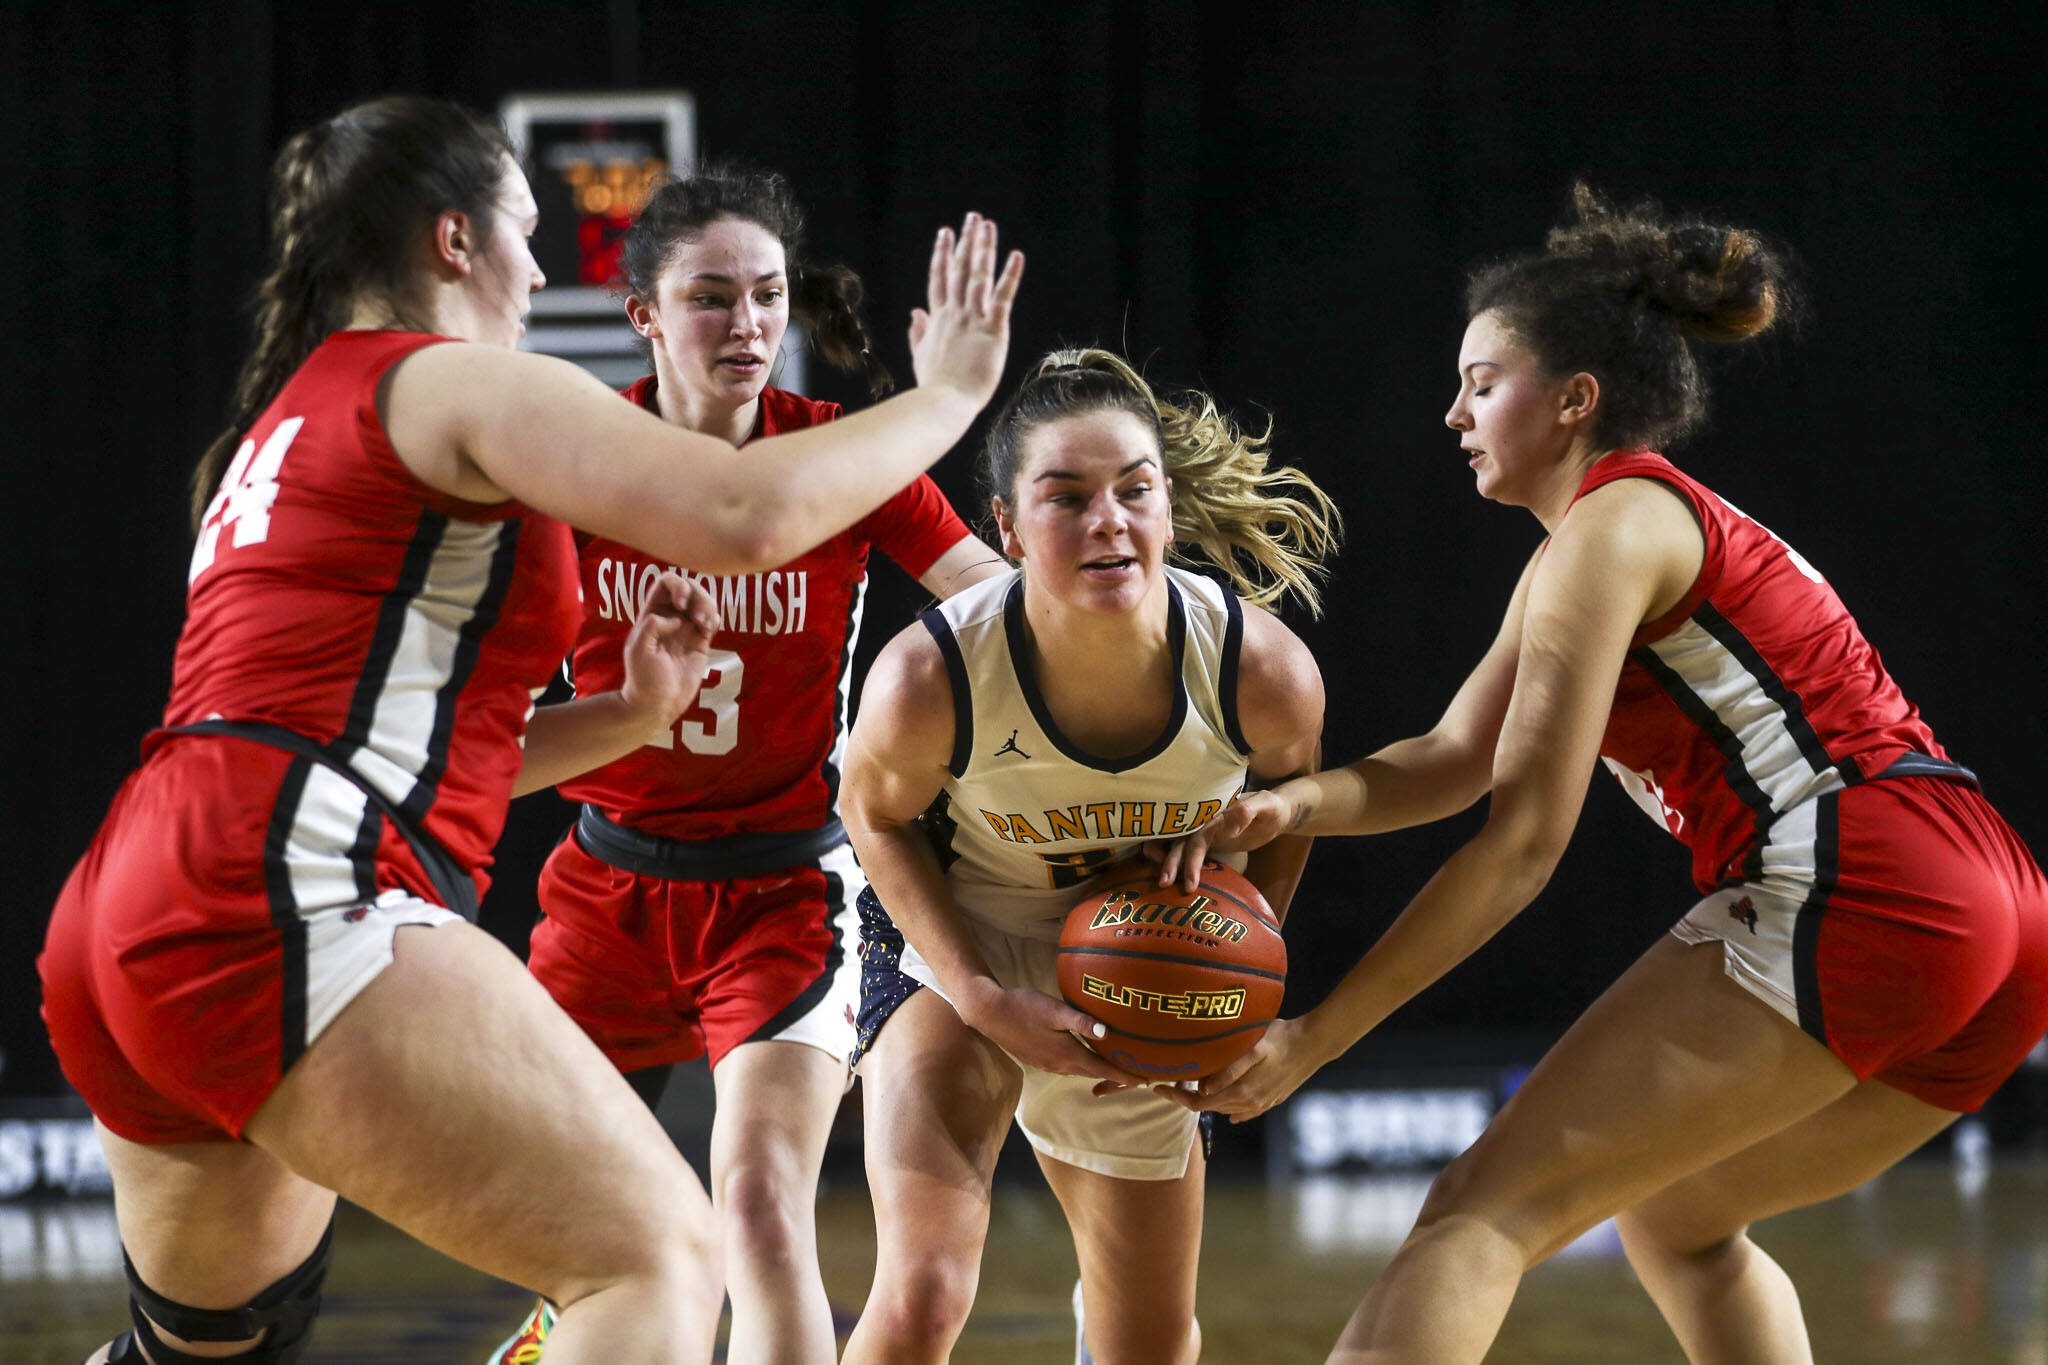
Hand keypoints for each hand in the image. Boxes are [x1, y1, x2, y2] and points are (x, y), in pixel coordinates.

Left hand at [617, 571, 720, 729]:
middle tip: (698, 616)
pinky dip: (715, 618)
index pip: (666, 583)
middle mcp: (670, 617)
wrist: (658, 704)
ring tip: (706, 625)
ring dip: (709, 606)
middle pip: (689, 587)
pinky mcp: (700, 642)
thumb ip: (652, 626)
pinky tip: (709, 630)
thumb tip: (676, 619)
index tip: (680, 605)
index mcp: (652, 613)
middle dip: (698, 594)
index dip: (677, 585)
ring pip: (704, 601)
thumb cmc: (643, 678)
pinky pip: (712, 620)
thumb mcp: (638, 649)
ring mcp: (686, 629)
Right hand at [908, 213, 1024, 408]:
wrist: (945, 402)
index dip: (942, 255)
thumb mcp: (920, 356)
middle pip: (959, 269)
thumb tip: (915, 312)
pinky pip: (1003, 297)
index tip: (945, 233)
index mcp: (938, 320)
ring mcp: (972, 319)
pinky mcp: (992, 330)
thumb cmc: (934, 386)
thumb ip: (918, 333)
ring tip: (987, 225)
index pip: (939, 279)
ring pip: (978, 276)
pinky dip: (1010, 275)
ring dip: (983, 248)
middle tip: (972, 218)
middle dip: (966, 241)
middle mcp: (954, 313)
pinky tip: (1016, 256)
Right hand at [959, 980, 1146, 1086]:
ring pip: (1079, 1070)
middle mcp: (1059, 1064)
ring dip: (1097, 1071)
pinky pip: (1067, 1066)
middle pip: (1092, 1073)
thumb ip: (1081, 1021)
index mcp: (1066, 1054)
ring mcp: (1047, 1064)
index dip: (1123, 1076)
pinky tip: (1084, 1055)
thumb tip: (1108, 1033)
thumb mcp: (1055, 1010)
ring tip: (1114, 1066)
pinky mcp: (1038, 1059)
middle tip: (1135, 1075)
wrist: (990, 1013)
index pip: (1101, 1069)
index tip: (1144, 1081)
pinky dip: (1081, 1064)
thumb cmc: (1023, 1006)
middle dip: (1114, 1076)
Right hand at [1148, 788, 1297, 891]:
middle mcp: (1206, 823)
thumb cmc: (1272, 807)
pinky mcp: (1211, 845)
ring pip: (1182, 848)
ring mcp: (1207, 835)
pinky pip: (1192, 855)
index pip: (1197, 835)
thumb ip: (1249, 810)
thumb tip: (1230, 829)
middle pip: (1183, 843)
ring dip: (1171, 863)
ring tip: (1164, 884)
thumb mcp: (1266, 804)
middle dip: (1172, 862)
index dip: (1190, 856)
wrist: (1277, 814)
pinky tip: (1177, 881)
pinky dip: (1181, 865)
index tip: (1189, 878)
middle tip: (1164, 883)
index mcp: (1215, 814)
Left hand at [1151, 1015, 1326, 1121]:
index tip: (1157, 1086)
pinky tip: (1223, 1103)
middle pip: (1208, 1107)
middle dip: (1186, 1097)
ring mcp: (1261, 1103)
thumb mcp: (1253, 1048)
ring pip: (1224, 1108)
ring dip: (1206, 1099)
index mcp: (1241, 1093)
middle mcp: (1249, 1103)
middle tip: (1168, 1080)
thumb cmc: (1281, 1039)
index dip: (1176, 1096)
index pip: (1199, 1102)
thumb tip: (1204, 1089)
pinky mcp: (1271, 1099)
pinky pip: (1244, 1111)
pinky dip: (1229, 1108)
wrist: (1315, 1043)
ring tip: (1190, 1083)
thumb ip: (1228, 1070)